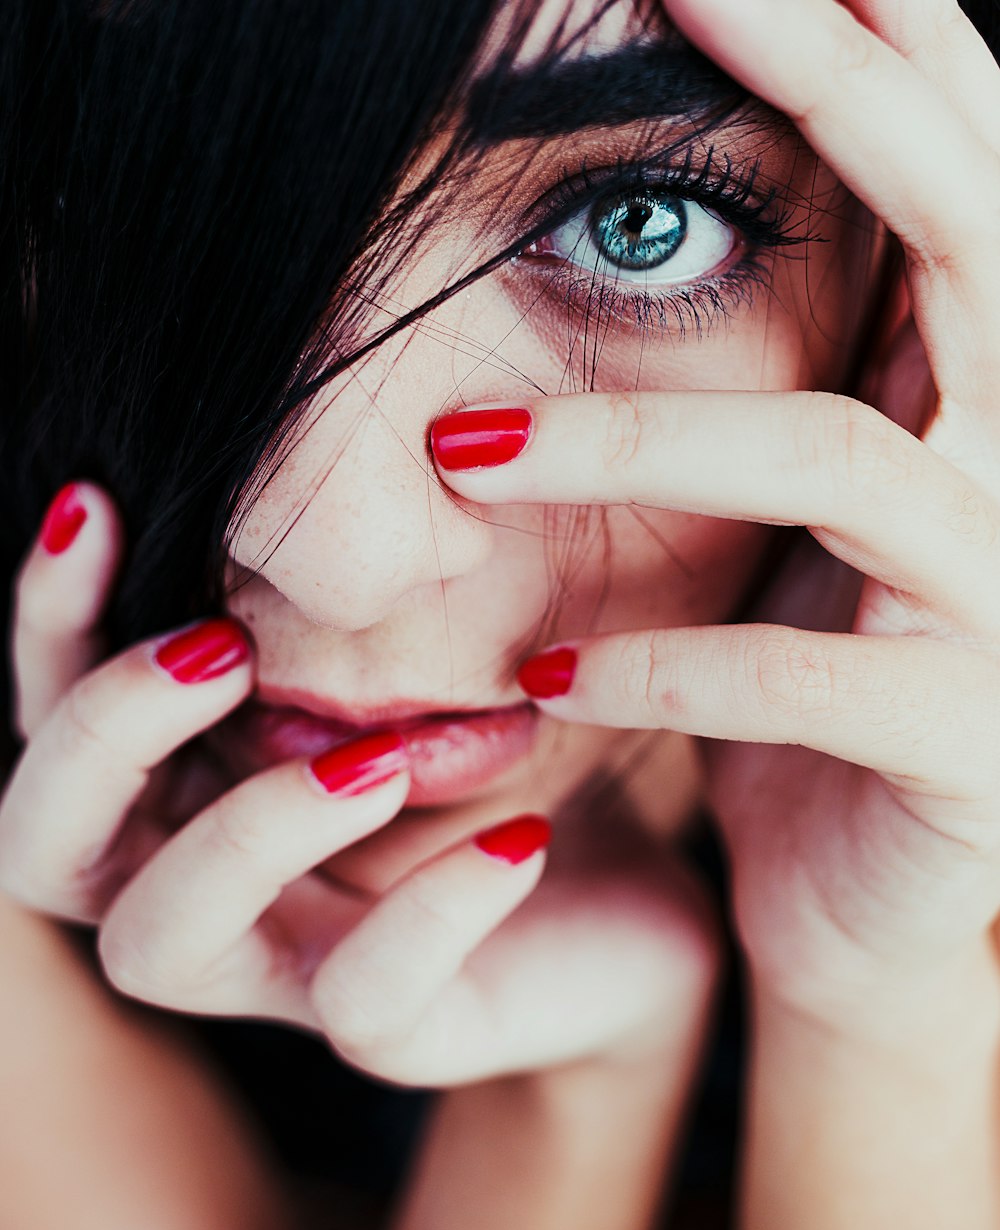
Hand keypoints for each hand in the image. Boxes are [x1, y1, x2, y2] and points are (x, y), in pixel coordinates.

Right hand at [0, 483, 718, 1083]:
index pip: (46, 711)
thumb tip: (296, 434)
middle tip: (223, 645)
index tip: (93, 500)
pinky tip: (517, 837)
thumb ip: (330, 584)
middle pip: (38, 847)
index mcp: (179, 785)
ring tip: (377, 755)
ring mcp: (279, 975)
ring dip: (251, 830)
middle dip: (105, 736)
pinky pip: (365, 1001)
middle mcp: (195, 884)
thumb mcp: (415, 646)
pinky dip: (433, 908)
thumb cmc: (495, 744)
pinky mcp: (391, 1037)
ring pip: (161, 942)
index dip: (42, 618)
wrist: (618, 887)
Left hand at [429, 0, 999, 1028]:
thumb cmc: (818, 699)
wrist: (868, 908)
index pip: (972, 168)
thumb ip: (801, 385)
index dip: (881, 37)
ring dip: (629, 442)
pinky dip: (650, 666)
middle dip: (832, 100)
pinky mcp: (961, 744)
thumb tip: (678, 226)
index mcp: (990, 402)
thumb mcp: (805, 532)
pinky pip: (792, 675)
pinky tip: (540, 672)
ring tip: (465, 447)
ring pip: (836, 462)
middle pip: (970, 235)